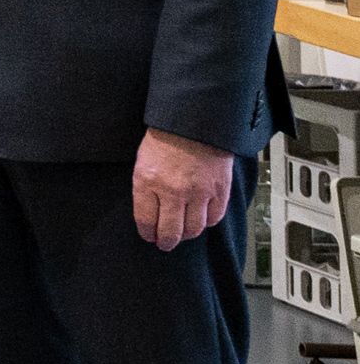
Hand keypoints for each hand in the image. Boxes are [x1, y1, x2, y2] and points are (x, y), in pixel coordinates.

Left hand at [133, 127, 236, 251]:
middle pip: (170, 231)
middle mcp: (173, 191)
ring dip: (187, 235)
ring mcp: (199, 192)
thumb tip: (150, 211)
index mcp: (148, 181)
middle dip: (166, 242)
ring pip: (194, 229)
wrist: (196, 120)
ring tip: (183, 234)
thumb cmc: (166, 137)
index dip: (147, 233)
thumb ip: (146, 187)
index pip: (146, 220)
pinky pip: (214, 217)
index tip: (148, 236)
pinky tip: (202, 220)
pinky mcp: (219, 190)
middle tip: (165, 243)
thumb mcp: (143, 161)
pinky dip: (208, 222)